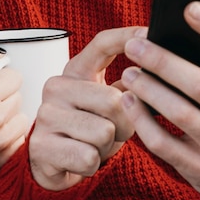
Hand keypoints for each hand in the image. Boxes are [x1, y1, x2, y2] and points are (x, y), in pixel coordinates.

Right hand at [28, 26, 144, 190]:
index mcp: (75, 70)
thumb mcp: (106, 102)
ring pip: (104, 133)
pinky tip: (80, 159)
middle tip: (112, 131)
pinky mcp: (40, 145)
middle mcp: (56, 86)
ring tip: (94, 144)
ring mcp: (45, 114)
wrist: (51, 164)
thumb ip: (128, 85)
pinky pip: (88, 158)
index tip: (151, 34)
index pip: (102, 43)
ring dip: (108, 147)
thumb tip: (159, 69)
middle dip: (125, 125)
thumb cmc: (88, 128)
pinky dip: (92, 165)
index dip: (127, 37)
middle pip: (115, 101)